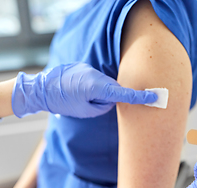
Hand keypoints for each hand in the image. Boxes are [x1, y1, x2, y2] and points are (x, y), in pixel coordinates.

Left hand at [12, 62, 157, 117]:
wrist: (41, 88)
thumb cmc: (61, 102)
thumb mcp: (84, 111)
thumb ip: (102, 106)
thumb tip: (110, 101)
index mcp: (95, 87)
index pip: (123, 94)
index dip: (139, 97)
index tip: (155, 97)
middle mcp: (95, 75)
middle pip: (114, 88)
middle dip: (110, 98)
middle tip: (92, 105)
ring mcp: (89, 69)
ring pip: (105, 84)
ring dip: (100, 92)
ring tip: (82, 98)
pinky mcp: (84, 68)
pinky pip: (97, 79)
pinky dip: (95, 87)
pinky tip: (80, 92)